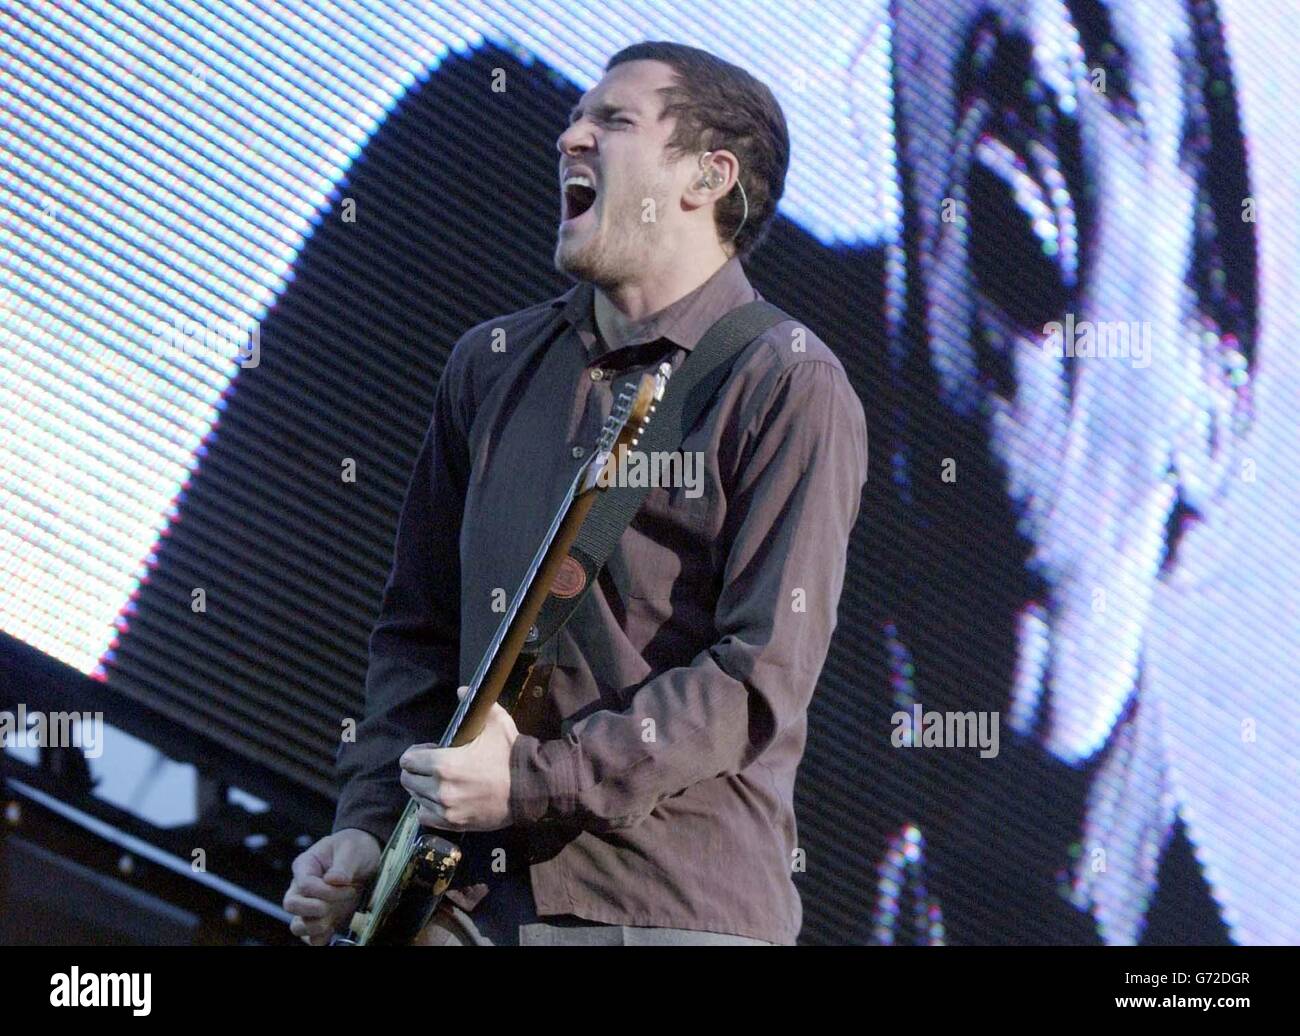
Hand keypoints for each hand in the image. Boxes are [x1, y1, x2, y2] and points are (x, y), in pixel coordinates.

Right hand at [283, 828, 380, 945]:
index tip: (347, 887)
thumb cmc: (354, 847)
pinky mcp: (322, 919)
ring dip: (315, 926)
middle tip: (332, 906)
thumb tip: (333, 880)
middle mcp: (302, 888)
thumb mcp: (352, 848)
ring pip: (297, 925)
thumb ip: (343, 864)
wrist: (366, 856)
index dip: (324, 891)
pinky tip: (334, 928)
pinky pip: (311, 937)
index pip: (304, 884)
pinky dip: (320, 938)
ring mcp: (310, 905)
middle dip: (312, 910)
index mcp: (305, 865)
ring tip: (333, 917)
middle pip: (291, 905)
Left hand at [400, 685, 518, 831]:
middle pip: (407, 780)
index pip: (408, 761)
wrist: (531, 786)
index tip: (430, 750)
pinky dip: (428, 808)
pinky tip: (440, 800)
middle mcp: (440, 789)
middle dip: (416, 770)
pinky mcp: (454, 824)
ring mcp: (446, 810)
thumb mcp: (495, 721)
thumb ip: (474, 702)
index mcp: (444, 764)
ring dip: (422, 789)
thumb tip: (461, 690)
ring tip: (439, 782)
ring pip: (416, 798)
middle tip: (432, 766)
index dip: (416, 753)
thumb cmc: (510, 754)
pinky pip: (425, 817)